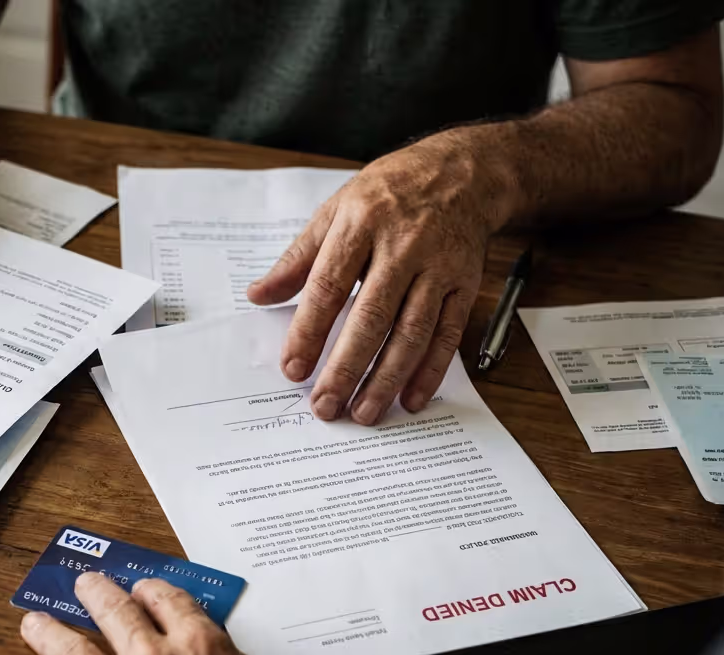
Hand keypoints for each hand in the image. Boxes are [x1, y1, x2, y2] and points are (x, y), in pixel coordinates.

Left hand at [247, 132, 512, 424]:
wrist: (463, 173)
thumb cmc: (388, 193)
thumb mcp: (335, 212)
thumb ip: (298, 260)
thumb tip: (257, 295)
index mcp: (361, 224)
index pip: (329, 287)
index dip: (309, 332)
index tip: (292, 369)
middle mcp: (402, 247)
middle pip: (372, 317)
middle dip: (346, 367)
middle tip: (325, 406)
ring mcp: (438, 267)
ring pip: (412, 332)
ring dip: (387, 378)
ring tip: (364, 412)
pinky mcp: (466, 284)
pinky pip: (448, 334)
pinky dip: (429, 370)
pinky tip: (410, 399)